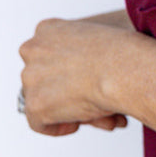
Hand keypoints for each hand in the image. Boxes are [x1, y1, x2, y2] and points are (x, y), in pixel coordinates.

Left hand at [18, 18, 129, 135]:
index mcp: (48, 29)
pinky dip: (57, 127)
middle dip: (69, 94)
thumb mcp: (102, 38)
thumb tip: (88, 81)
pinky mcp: (35, 103)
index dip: (68, 73)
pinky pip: (38, 122)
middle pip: (44, 79)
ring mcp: (31, 76)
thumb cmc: (124, 53)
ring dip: (69, 110)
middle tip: (96, 104)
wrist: (124, 67)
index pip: (48, 55)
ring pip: (44, 100)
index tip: (87, 82)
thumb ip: (85, 55)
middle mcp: (33, 49)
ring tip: (98, 114)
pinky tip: (78, 124)